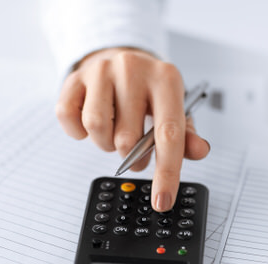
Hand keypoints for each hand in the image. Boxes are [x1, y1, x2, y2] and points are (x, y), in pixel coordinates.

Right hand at [55, 47, 209, 210]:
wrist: (119, 57)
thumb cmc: (148, 91)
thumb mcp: (174, 108)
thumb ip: (186, 135)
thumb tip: (199, 151)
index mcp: (165, 78)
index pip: (168, 133)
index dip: (166, 173)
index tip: (162, 202)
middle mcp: (133, 69)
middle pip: (126, 139)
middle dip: (130, 158)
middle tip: (134, 150)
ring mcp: (101, 70)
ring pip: (96, 129)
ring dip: (104, 144)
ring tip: (113, 132)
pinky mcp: (74, 77)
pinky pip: (68, 118)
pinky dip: (78, 131)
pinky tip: (90, 123)